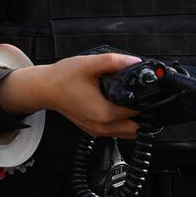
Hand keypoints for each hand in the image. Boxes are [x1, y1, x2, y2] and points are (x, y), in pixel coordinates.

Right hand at [0, 52, 142, 137]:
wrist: (45, 89)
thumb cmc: (63, 78)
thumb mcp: (89, 64)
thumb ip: (114, 62)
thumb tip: (135, 62)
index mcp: (103, 113)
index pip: (137, 113)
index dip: (147, 101)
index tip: (150, 91)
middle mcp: (101, 126)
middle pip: (137, 129)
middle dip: (145, 115)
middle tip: (146, 98)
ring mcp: (97, 131)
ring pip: (128, 134)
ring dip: (136, 121)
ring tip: (136, 102)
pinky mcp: (94, 130)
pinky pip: (117, 131)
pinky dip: (124, 123)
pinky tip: (122, 107)